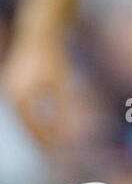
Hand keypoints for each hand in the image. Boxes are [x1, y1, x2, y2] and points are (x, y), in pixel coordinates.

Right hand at [2, 30, 74, 145]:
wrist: (38, 32)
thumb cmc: (52, 56)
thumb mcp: (61, 83)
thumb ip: (62, 109)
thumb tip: (68, 133)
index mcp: (22, 96)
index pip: (35, 126)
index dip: (47, 139)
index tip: (59, 150)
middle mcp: (12, 95)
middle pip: (26, 124)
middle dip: (40, 137)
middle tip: (53, 151)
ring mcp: (10, 89)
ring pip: (23, 117)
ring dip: (36, 128)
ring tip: (50, 140)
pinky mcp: (13, 85)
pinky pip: (22, 108)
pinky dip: (33, 117)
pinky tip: (44, 121)